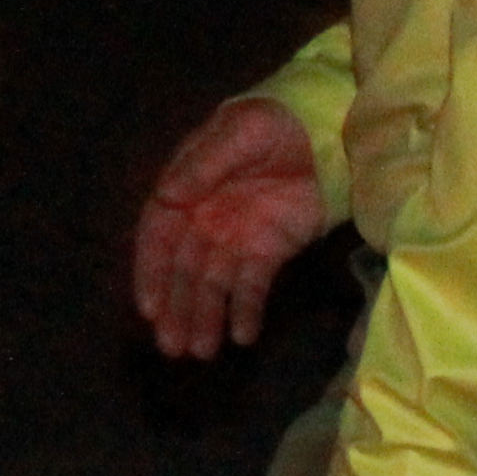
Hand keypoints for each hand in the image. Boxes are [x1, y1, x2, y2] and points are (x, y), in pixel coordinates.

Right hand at [134, 95, 327, 358]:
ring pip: (212, 284)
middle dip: (174, 308)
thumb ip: (204, 164)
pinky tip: (242, 337)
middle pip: (181, 269)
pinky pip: (252, 286)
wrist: (329, 127)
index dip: (150, 272)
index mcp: (185, 186)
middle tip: (171, 347)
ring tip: (201, 353)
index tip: (148, 308)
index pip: (157, 235)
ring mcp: (236, 236)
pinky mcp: (270, 249)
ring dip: (204, 317)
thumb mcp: (239, 133)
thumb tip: (167, 196)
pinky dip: (245, 311)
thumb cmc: (274, 122)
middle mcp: (203, 217)